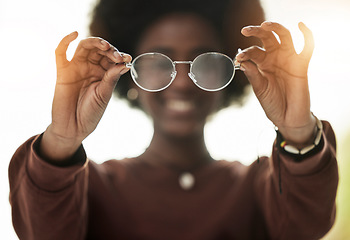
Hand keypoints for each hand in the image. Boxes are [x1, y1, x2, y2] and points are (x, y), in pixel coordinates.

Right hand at [41, 32, 131, 160]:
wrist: (74, 127)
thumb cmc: (92, 112)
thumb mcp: (104, 94)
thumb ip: (112, 78)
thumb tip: (126, 64)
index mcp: (103, 73)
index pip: (111, 57)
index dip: (119, 56)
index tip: (127, 59)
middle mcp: (90, 68)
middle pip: (98, 49)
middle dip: (108, 49)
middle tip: (116, 55)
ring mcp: (76, 68)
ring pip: (84, 47)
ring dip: (94, 42)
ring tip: (104, 46)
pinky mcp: (62, 71)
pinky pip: (61, 52)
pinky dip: (65, 41)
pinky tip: (75, 34)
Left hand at [236, 22, 315, 146]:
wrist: (287, 119)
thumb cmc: (272, 104)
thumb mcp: (259, 89)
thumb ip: (253, 74)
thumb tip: (242, 60)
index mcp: (262, 63)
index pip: (253, 51)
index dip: (245, 53)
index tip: (238, 58)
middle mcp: (275, 58)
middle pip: (267, 38)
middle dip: (256, 31)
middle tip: (245, 30)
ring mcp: (288, 60)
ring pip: (284, 36)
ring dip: (275, 28)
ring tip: (264, 25)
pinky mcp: (301, 65)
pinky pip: (307, 47)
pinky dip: (307, 34)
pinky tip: (301, 25)